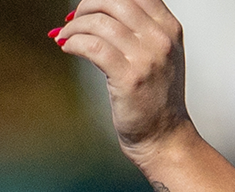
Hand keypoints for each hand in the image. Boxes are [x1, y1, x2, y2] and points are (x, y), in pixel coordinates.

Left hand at [56, 0, 195, 166]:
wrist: (164, 135)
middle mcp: (161, 38)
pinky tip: (67, 47)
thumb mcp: (156, 56)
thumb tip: (95, 16)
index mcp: (169, 28)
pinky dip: (74, 42)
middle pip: (117, 1)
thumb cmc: (155, 99)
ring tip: (64, 36)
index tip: (89, 6)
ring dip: (74, 26)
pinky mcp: (128, 77)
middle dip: (87, 6)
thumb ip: (136, 33)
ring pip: (101, 23)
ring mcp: (146, 57)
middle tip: (72, 19)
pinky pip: (93, 47)